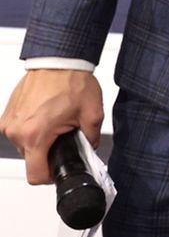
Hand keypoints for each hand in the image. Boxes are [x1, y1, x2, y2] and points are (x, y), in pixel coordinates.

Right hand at [0, 69, 104, 184]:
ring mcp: (8, 123)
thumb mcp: (92, 114)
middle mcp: (16, 131)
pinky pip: (19, 131)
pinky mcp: (6, 115)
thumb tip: (89, 150)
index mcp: (36, 135)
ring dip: (40, 139)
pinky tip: (45, 116)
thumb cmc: (71, 81)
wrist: (57, 60)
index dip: (50, 176)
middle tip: (64, 135)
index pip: (35, 175)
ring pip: (24, 145)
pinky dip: (31, 128)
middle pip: (31, 159)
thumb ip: (91, 139)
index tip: (58, 169)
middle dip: (49, 152)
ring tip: (55, 122)